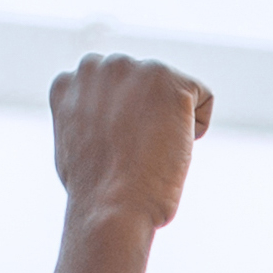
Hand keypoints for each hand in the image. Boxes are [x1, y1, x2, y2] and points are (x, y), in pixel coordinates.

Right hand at [48, 53, 212, 230]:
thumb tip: (103, 114)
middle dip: (148, 116)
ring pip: (174, 90)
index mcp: (69, 81)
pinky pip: (203, 99)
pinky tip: (173, 148)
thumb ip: (85, 115)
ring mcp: (133, 70)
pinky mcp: (168, 81)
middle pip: (145, 86)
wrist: (112, 206)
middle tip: (136, 152)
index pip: (114, 89)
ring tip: (151, 150)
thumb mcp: (73, 143)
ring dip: (173, 121)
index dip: (123, 124)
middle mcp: (99, 66)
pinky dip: (197, 128)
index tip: (117, 148)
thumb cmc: (94, 191)